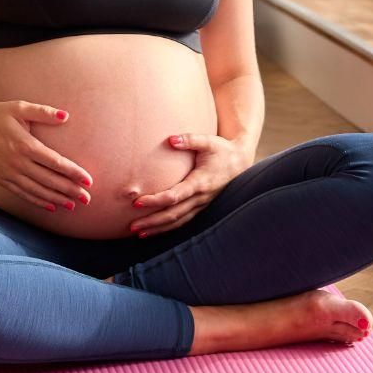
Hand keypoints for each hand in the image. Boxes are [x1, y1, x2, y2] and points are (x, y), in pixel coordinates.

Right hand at [0, 100, 93, 212]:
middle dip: (70, 191)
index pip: (56, 163)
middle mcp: (18, 163)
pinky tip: (50, 206)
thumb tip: (66, 116)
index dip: (74, 173)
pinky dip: (38, 201)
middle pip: (50, 181)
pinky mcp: (1, 179)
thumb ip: (43, 112)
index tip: (89, 181)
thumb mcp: (19, 107)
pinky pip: (23, 193)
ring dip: (57, 199)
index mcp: (25, 145)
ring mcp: (9, 173)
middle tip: (88, 199)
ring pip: (38, 190)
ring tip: (73, 205)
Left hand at [129, 133, 249, 236]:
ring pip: (178, 222)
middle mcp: (200, 198)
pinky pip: (183, 221)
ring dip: (158, 229)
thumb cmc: (222, 150)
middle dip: (152, 222)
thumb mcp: (209, 141)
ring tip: (138, 233)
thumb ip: (190, 139)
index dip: (155, 201)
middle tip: (131, 226)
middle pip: (173, 215)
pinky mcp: (201, 208)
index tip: (137, 202)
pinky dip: (167, 228)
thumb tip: (171, 139)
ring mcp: (201, 205)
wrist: (241, 163)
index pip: (174, 196)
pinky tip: (154, 230)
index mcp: (200, 183)